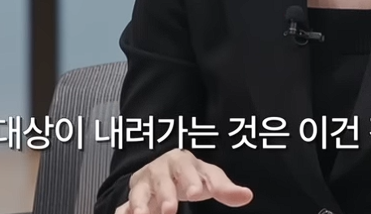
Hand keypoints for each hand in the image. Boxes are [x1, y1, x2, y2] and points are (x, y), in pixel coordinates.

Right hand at [113, 148, 252, 213]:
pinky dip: (123, 212)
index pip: (186, 168)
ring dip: (140, 204)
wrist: (163, 172)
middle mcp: (159, 170)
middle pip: (161, 180)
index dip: (190, 179)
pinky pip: (124, 206)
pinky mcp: (132, 199)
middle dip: (166, 194)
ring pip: (139, 193)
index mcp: (181, 161)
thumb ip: (224, 188)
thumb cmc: (189, 176)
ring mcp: (143, 184)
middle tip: (172, 209)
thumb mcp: (207, 179)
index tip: (196, 192)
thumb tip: (247, 195)